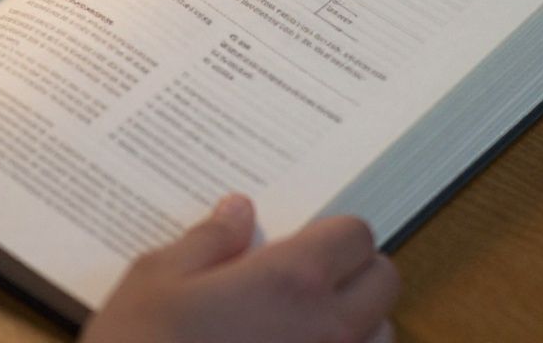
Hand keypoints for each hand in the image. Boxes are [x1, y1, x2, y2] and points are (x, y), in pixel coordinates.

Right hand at [81, 196, 398, 342]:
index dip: (333, 231)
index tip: (304, 238)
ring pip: (381, 336)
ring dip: (356, 321)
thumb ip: (209, 240)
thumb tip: (238, 212)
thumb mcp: (158, 277)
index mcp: (291, 281)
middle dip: (355, 270)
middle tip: (308, 275)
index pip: (356, 236)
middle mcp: (328, 329)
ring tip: (304, 322)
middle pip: (384, 282)